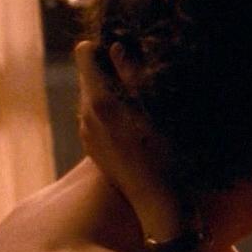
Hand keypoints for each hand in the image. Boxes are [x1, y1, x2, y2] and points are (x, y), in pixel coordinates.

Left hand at [75, 41, 189, 237]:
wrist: (160, 204)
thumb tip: (115, 47)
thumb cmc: (167, 154)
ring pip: (93, 96)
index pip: (84, 53)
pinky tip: (137, 126)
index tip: (130, 54)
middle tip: (143, 78)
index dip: (106, 47)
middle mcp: (85, 115)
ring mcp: (87, 133)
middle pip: (89, 74)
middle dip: (111, 70)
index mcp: (99, 101)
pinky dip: (113, 113)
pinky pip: (97, 117)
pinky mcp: (93, 148)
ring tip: (143, 104)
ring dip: (113, 92)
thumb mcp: (157, 109)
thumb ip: (133, 75)